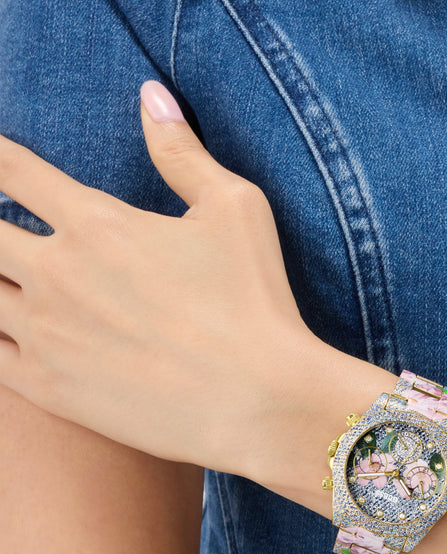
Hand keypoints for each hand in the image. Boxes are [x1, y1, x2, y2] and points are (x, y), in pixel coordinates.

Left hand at [0, 80, 324, 481]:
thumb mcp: (237, 210)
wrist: (260, 404)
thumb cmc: (256, 304)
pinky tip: (7, 328)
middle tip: (5, 231)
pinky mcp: (50, 389)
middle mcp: (56, 274)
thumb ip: (182, 152)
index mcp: (95, 224)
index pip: (11, 169)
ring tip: (10, 282)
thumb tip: (151, 95)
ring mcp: (46, 335)